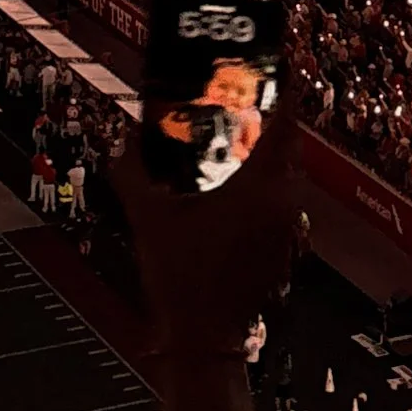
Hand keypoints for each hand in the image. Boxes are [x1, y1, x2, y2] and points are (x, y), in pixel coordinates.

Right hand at [110, 77, 302, 362]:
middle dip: (269, 124)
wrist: (202, 340)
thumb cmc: (183, 281)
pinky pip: (280, 207)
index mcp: (260, 187)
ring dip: (265, 160)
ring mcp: (286, 231)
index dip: (283, 92)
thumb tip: (123, 143)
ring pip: (285, 178)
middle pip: (288, 147)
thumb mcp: (148, 217)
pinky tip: (233, 195)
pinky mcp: (283, 252)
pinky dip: (263, 192)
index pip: (284, 124)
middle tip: (245, 106)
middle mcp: (282, 205)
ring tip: (235, 148)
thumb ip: (132, 172)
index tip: (279, 69)